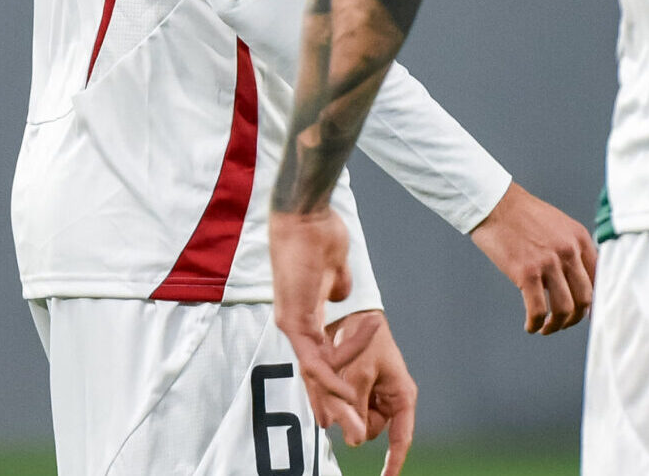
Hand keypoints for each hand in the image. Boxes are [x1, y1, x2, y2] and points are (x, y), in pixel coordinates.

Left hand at [270, 209, 363, 434]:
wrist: (306, 215)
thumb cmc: (320, 234)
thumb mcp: (335, 269)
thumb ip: (338, 286)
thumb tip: (343, 294)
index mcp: (305, 316)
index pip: (318, 359)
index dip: (329, 385)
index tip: (342, 408)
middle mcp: (295, 325)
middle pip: (314, 375)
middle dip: (332, 405)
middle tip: (345, 432)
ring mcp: (292, 324)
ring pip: (316, 374)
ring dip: (338, 399)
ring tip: (356, 420)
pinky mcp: (293, 318)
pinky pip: (316, 357)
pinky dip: (333, 376)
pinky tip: (346, 391)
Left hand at [323, 310, 415, 475]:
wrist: (351, 313)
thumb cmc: (363, 339)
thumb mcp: (359, 373)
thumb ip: (357, 409)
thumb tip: (355, 442)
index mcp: (401, 396)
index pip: (401, 439)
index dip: (393, 462)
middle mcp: (390, 400)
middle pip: (371, 430)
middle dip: (355, 420)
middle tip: (343, 393)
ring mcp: (374, 396)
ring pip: (355, 421)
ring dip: (342, 408)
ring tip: (338, 378)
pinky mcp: (358, 392)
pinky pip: (346, 408)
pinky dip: (336, 400)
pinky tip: (332, 380)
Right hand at [468, 182, 597, 333]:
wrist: (494, 203)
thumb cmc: (522, 215)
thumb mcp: (558, 226)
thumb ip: (571, 249)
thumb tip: (576, 281)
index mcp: (579, 239)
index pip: (600, 278)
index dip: (595, 302)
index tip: (587, 314)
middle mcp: (569, 251)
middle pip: (586, 299)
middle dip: (576, 318)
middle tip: (563, 323)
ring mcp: (548, 262)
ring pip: (565, 309)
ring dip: (556, 325)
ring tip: (546, 328)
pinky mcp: (526, 273)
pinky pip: (538, 310)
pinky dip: (535, 324)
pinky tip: (530, 326)